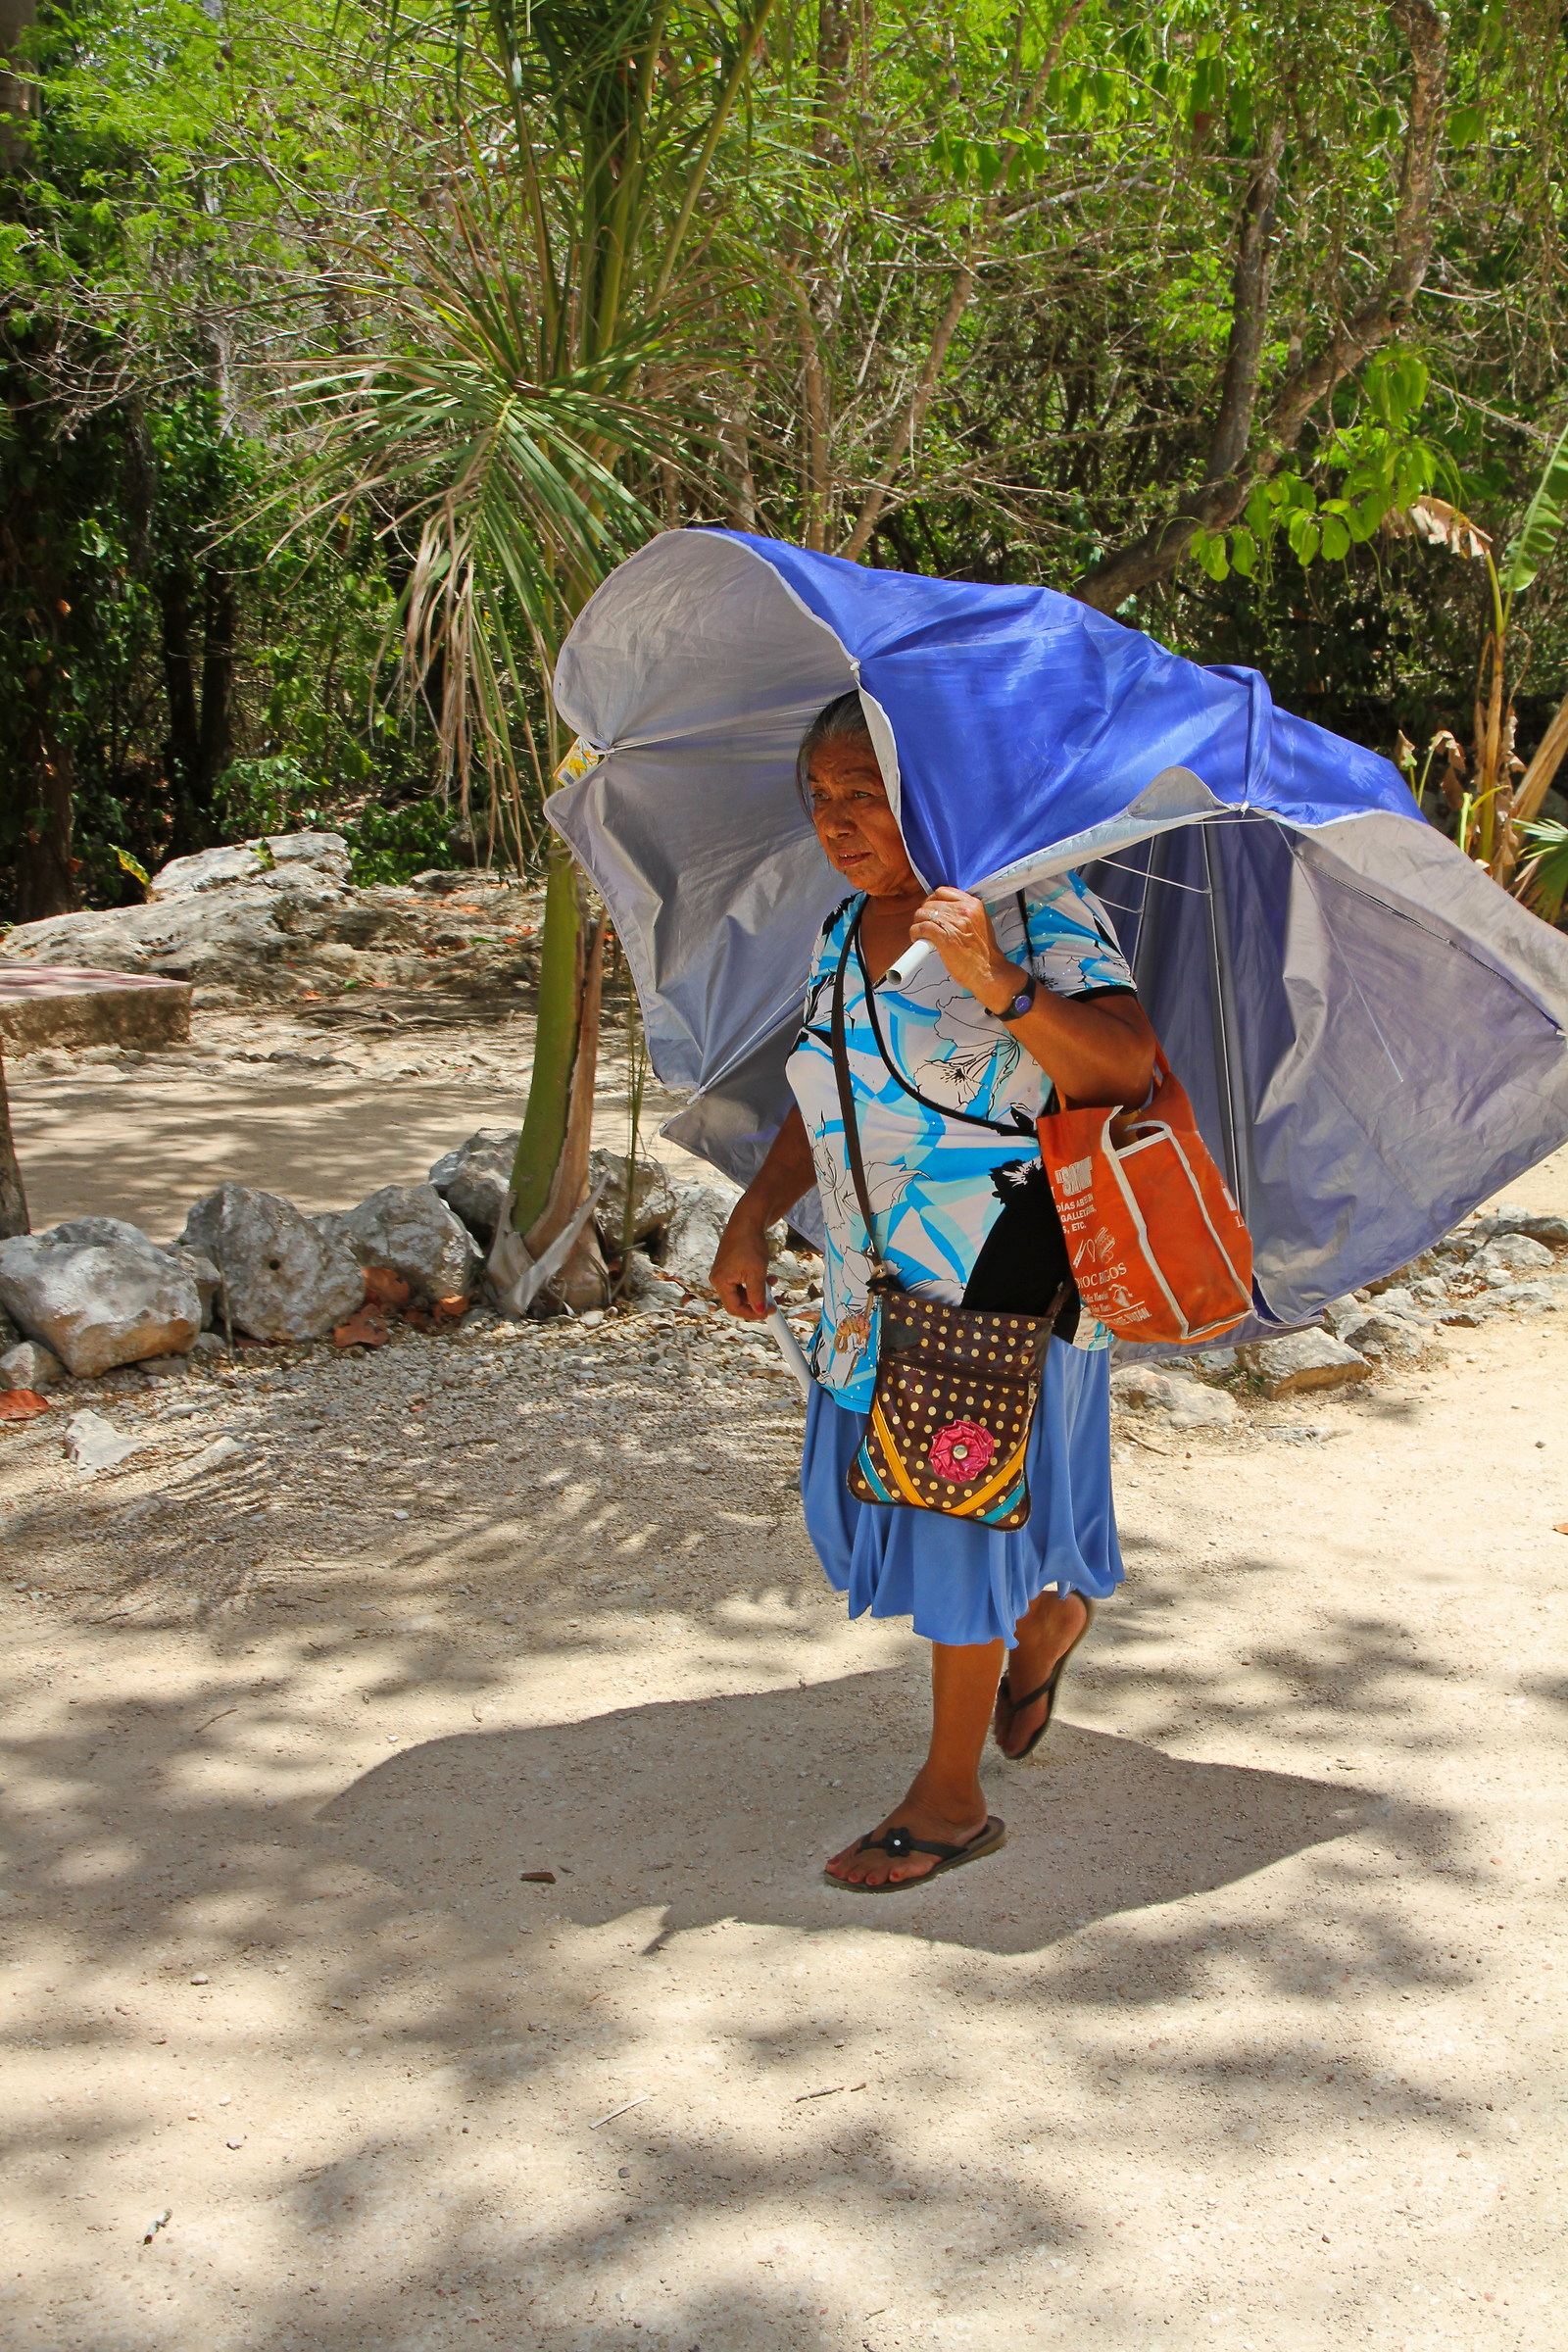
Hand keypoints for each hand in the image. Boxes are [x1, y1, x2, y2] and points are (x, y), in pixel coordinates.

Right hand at [711, 1206, 772, 1320]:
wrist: (748, 1220)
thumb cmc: (749, 1244)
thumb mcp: (757, 1273)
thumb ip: (757, 1295)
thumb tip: (760, 1311)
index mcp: (721, 1281)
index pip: (734, 1308)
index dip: (752, 1313)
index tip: (769, 1312)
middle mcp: (719, 1278)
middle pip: (738, 1301)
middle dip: (757, 1301)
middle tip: (774, 1301)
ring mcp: (724, 1272)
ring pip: (742, 1291)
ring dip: (758, 1290)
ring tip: (773, 1282)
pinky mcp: (730, 1267)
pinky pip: (742, 1281)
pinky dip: (755, 1281)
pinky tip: (768, 1276)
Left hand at [909, 888, 1017, 1012]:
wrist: (989, 971)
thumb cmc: (983, 952)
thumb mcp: (980, 922)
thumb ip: (964, 913)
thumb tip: (943, 911)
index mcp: (973, 904)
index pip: (942, 891)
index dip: (932, 901)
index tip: (931, 911)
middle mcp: (964, 910)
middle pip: (930, 903)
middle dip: (924, 915)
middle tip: (925, 926)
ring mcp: (954, 923)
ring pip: (923, 914)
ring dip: (918, 924)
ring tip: (922, 935)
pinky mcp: (945, 938)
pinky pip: (921, 928)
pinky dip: (915, 933)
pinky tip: (918, 939)